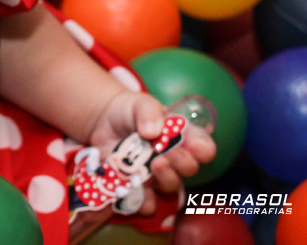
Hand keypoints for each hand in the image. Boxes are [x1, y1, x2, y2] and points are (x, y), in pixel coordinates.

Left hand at [87, 91, 216, 215]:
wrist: (102, 122)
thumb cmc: (129, 111)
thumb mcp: (139, 103)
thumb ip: (148, 112)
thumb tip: (152, 132)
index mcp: (182, 137)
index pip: (203, 147)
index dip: (203, 149)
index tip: (195, 145)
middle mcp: (174, 159)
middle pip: (189, 169)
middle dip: (182, 163)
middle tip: (168, 154)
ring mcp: (156, 175)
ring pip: (170, 187)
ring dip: (166, 179)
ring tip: (153, 165)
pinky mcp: (137, 186)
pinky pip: (146, 202)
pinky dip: (142, 199)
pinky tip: (133, 187)